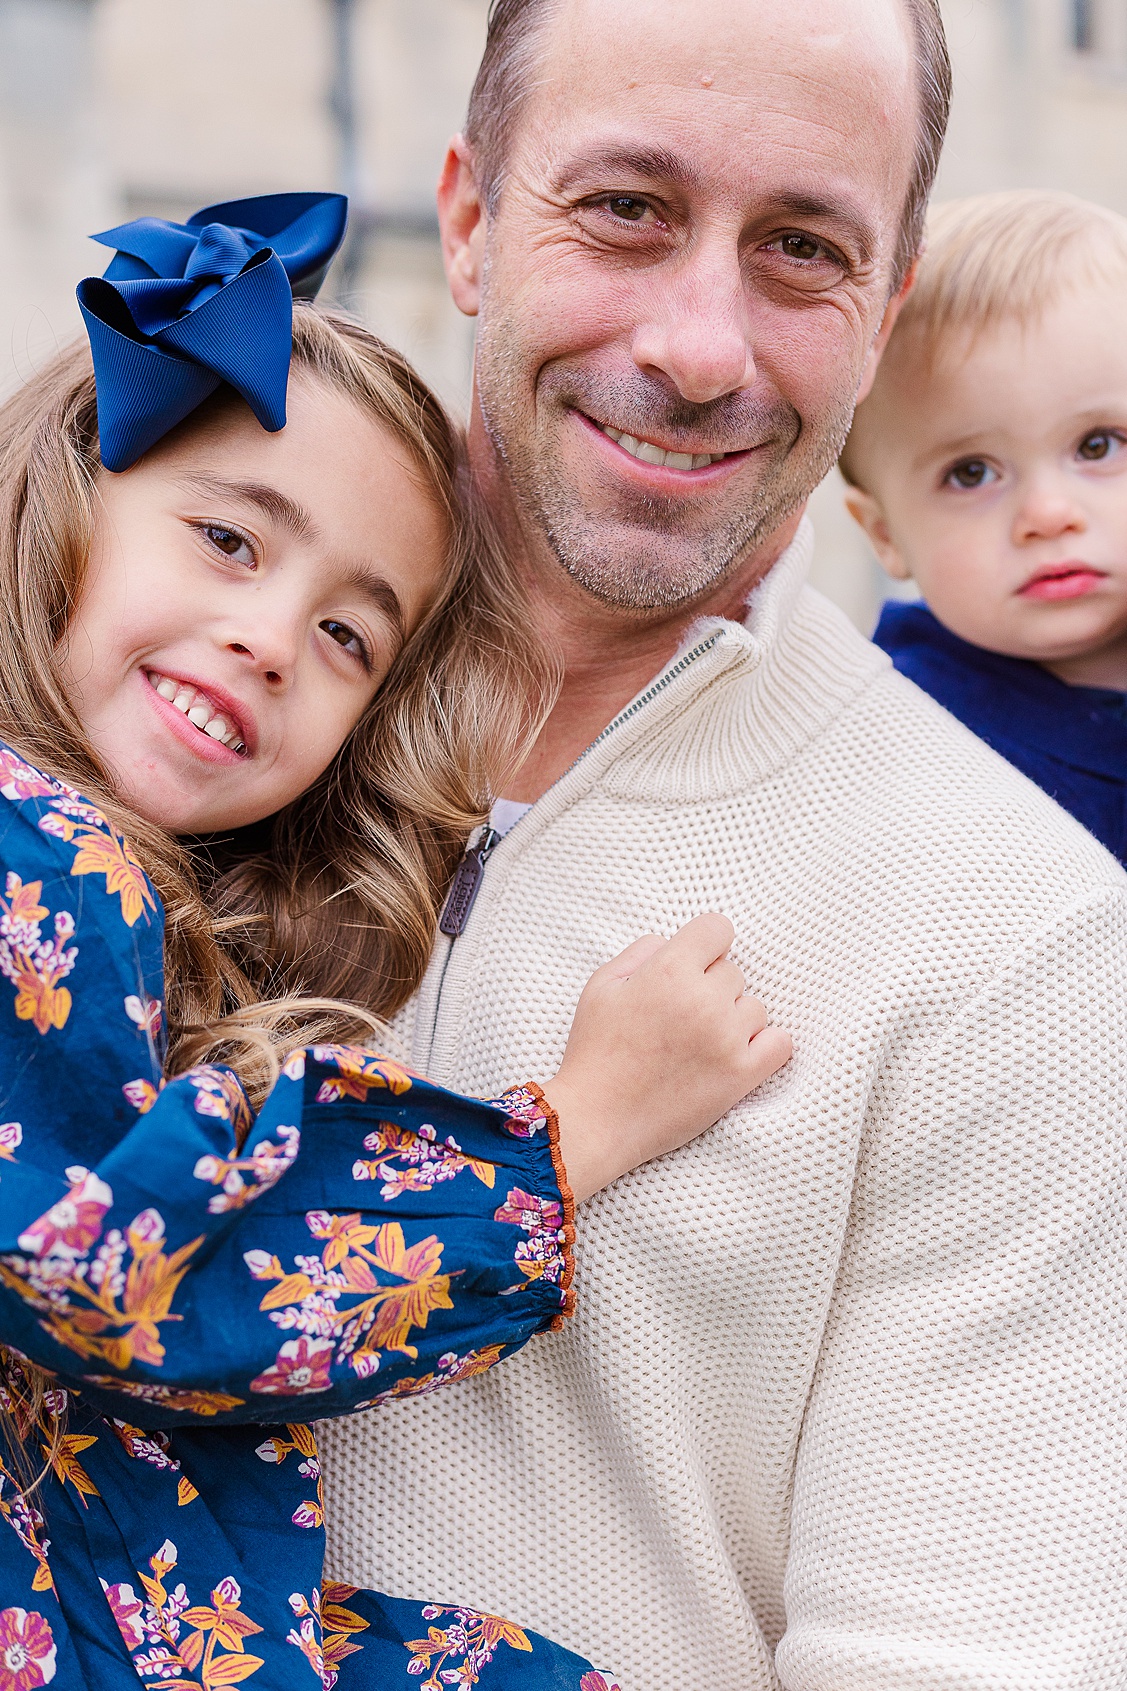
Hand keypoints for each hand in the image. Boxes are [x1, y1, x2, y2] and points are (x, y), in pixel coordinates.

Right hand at [543, 913, 790, 1202]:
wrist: (598, 1119)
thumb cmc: (594, 1051)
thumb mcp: (602, 985)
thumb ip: (642, 951)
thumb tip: (675, 942)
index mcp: (669, 971)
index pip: (717, 927)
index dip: (704, 944)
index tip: (694, 963)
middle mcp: (704, 1000)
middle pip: (733, 972)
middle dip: (710, 987)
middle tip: (680, 1016)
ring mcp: (727, 1039)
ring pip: (754, 1007)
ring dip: (733, 1019)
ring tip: (699, 1041)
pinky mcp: (740, 1076)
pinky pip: (780, 1044)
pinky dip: (765, 1045)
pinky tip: (739, 1051)